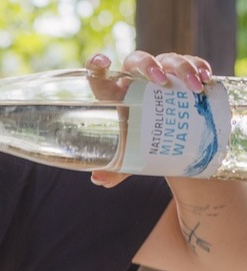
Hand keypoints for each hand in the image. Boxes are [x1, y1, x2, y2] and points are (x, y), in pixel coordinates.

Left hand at [83, 52, 212, 187]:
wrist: (166, 138)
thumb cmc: (138, 140)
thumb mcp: (127, 154)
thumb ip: (114, 168)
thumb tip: (100, 179)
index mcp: (113, 93)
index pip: (98, 74)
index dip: (96, 64)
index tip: (102, 63)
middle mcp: (135, 78)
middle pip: (138, 60)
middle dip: (149, 65)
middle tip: (161, 80)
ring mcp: (160, 72)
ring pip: (167, 59)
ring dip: (182, 68)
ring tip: (194, 85)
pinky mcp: (181, 74)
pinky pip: (191, 62)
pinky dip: (199, 67)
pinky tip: (206, 78)